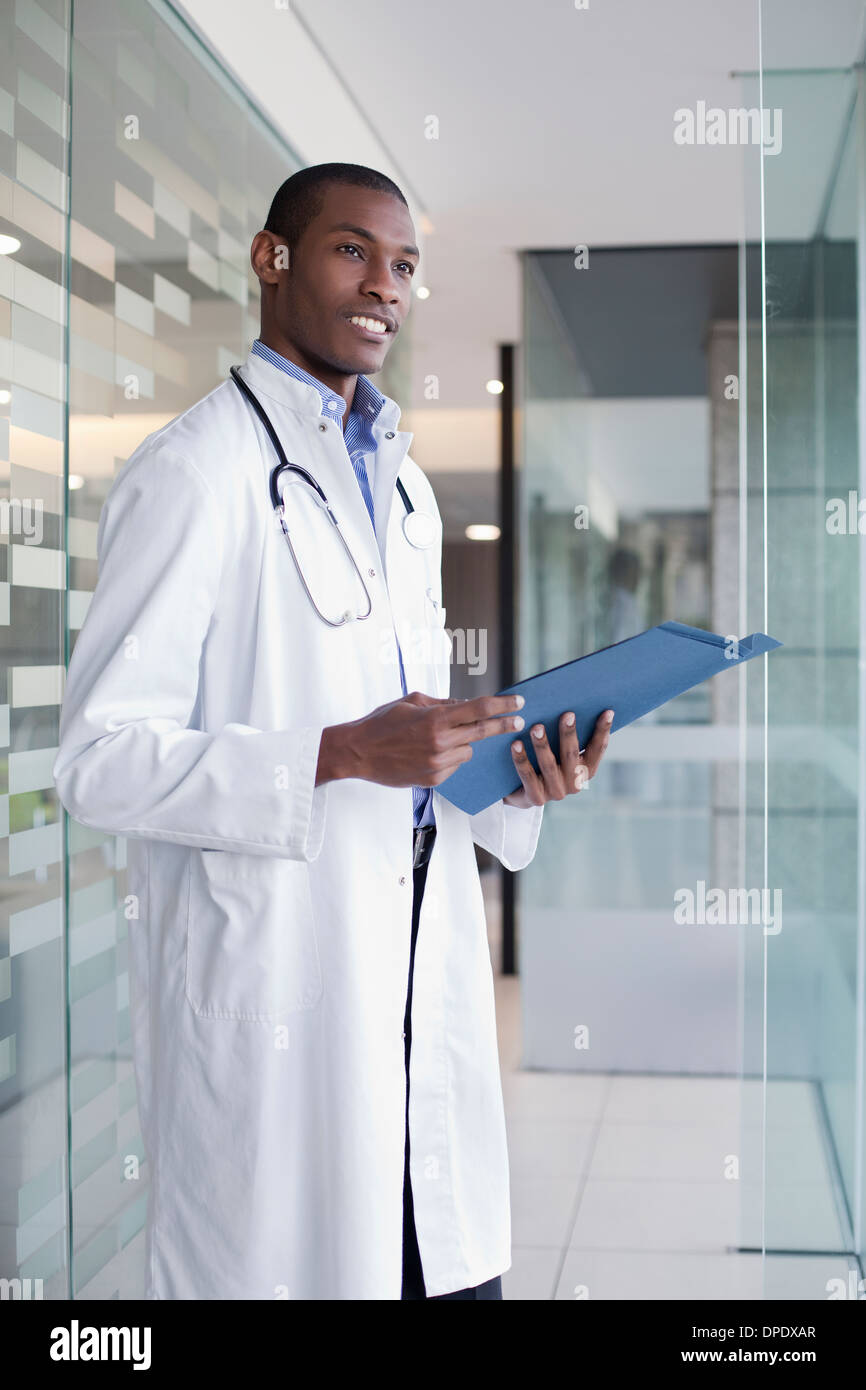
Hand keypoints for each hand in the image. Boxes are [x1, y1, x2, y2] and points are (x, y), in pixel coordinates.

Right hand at [317, 690, 527, 788]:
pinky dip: (449, 758)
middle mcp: (440, 742)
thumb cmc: (382, 722)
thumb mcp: (411, 702)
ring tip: (438, 739)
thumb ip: (442, 704)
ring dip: (463, 743)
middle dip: (503, 725)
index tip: (518, 702)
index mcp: (436, 719)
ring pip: (467, 751)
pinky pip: (454, 766)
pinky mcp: (434, 779)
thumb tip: (466, 705)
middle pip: (482, 732)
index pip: (479, 709)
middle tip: (518, 721)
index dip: (502, 705)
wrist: (358, 753)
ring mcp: (438, 764)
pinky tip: (427, 754)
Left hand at [503, 708, 613, 807]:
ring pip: (549, 764)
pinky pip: (527, 775)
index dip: (603, 731)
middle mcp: (574, 783)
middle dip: (569, 734)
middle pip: (572, 755)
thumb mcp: (560, 751)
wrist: (521, 792)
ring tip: (536, 727)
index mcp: (586, 770)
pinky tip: (516, 744)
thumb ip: (569, 735)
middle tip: (567, 714)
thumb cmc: (545, 761)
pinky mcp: (535, 798)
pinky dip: (521, 759)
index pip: (597, 749)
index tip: (607, 712)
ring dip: (542, 744)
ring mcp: (555, 792)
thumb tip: (572, 704)